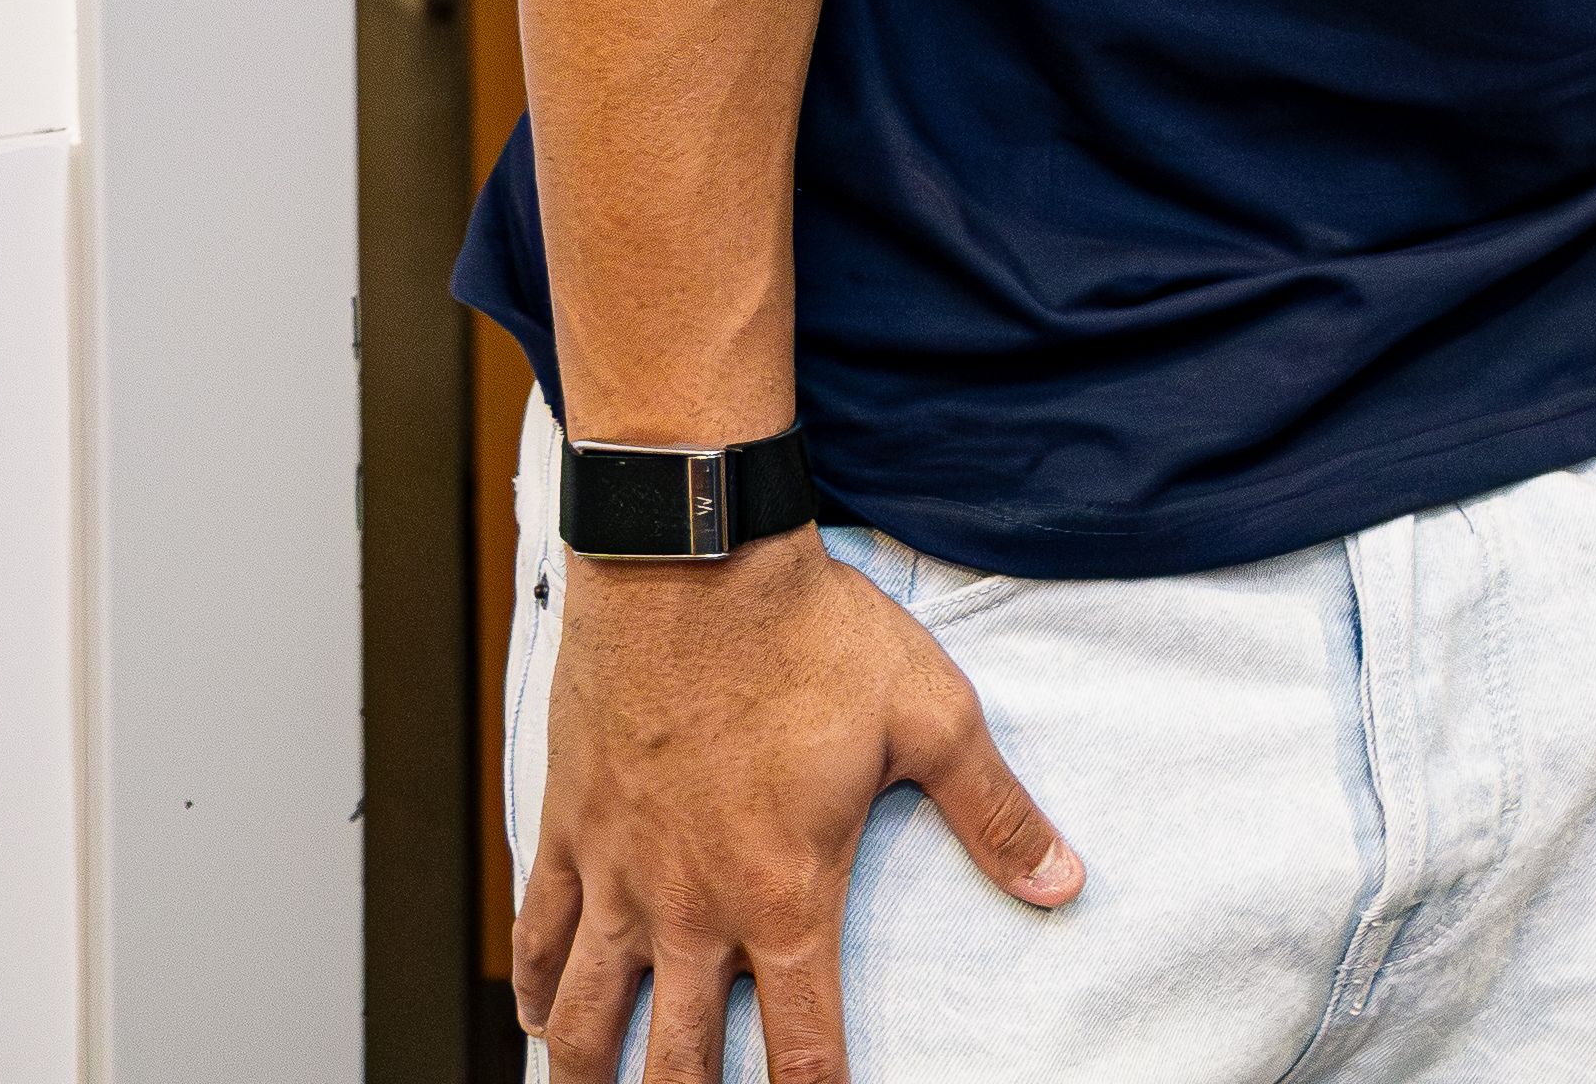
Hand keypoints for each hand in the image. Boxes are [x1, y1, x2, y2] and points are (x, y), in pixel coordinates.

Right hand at [520, 538, 1075, 1082]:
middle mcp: (690, 904)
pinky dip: (533, 985)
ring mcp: (619, 870)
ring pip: (588, 1012)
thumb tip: (1063, 883)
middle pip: (678, 1054)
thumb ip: (993, 814)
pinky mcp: (567, 826)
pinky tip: (538, 1014)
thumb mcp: (931, 717)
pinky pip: (537, 932)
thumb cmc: (812, 634)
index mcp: (784, 894)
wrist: (693, 562)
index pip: (802, 1042)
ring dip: (589, 1069)